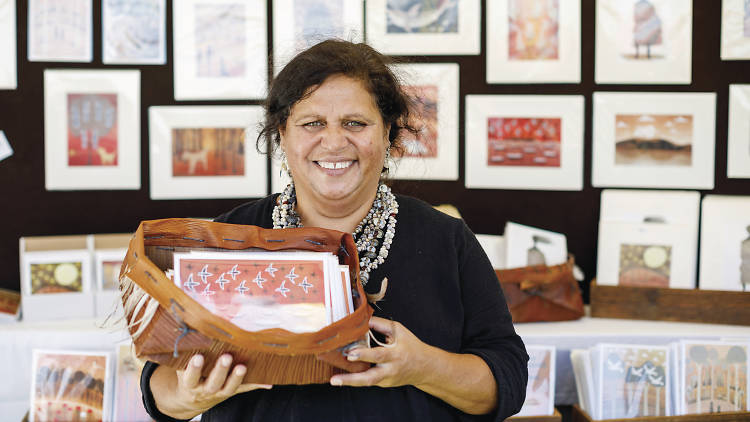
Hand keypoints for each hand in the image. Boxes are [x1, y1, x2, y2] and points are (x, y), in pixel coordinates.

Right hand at [152, 354, 271, 418]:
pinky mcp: (231, 392)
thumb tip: (188, 328)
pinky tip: (268, 382)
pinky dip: (257, 384)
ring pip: (228, 388)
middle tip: (226, 357)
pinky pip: (244, 389)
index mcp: (190, 383)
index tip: (198, 357)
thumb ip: (185, 352)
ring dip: (237, 378)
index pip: (190, 377)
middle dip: (220, 371)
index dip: (194, 368)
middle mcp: (204, 390)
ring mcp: (218, 393)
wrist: (192, 398)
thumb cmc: (189, 375)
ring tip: (243, 367)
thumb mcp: (181, 367)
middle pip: (212, 384)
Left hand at [329, 316, 431, 387]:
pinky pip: (368, 380)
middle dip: (352, 379)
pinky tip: (341, 376)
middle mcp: (390, 370)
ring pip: (367, 383)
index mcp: (395, 355)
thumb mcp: (399, 331)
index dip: (364, 354)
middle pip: (370, 378)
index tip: (350, 353)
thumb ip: (381, 325)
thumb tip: (363, 320)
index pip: (378, 355)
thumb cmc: (411, 346)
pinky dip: (355, 378)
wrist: (424, 367)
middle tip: (335, 379)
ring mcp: (386, 379)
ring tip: (334, 381)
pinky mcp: (383, 384)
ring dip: (349, 382)